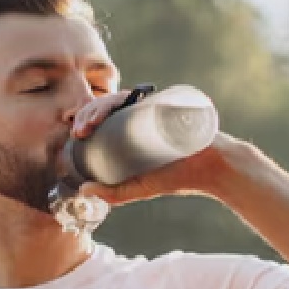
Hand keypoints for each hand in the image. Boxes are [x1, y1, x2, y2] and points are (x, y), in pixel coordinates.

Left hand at [72, 90, 260, 206]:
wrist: (212, 168)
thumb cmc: (179, 177)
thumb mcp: (141, 187)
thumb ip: (114, 193)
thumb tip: (82, 191)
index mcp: (131, 130)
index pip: (103, 119)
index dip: (86, 121)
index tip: (76, 135)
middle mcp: (140, 115)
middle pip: (107, 106)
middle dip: (88, 114)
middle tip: (79, 132)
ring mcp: (153, 107)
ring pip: (119, 98)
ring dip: (99, 107)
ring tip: (90, 124)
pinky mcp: (165, 102)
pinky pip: (140, 95)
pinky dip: (122, 99)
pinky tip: (111, 109)